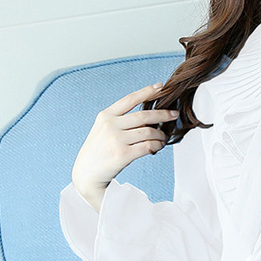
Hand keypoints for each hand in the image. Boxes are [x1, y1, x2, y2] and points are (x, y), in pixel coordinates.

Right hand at [71, 84, 178, 211]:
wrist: (86, 174)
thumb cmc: (98, 151)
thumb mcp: (103, 129)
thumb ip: (120, 121)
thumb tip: (148, 118)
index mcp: (106, 116)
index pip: (130, 99)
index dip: (147, 91)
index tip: (161, 86)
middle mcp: (110, 125)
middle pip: (144, 116)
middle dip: (163, 114)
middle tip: (174, 114)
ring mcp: (116, 140)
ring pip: (149, 132)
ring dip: (160, 135)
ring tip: (163, 138)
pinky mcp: (123, 154)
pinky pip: (148, 146)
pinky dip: (157, 146)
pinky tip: (158, 147)